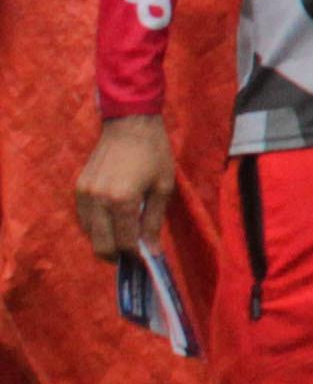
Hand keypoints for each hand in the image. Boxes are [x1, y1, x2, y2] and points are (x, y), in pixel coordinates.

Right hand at [74, 115, 171, 264]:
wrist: (130, 124)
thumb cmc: (154, 153)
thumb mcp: (163, 187)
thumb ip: (154, 222)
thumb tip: (153, 251)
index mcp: (122, 200)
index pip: (125, 242)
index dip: (137, 255)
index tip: (147, 259)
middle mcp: (98, 200)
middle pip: (102, 246)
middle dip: (119, 255)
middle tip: (135, 254)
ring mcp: (84, 195)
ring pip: (90, 235)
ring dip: (107, 241)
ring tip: (126, 235)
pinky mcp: (78, 189)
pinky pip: (85, 219)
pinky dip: (97, 227)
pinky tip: (114, 220)